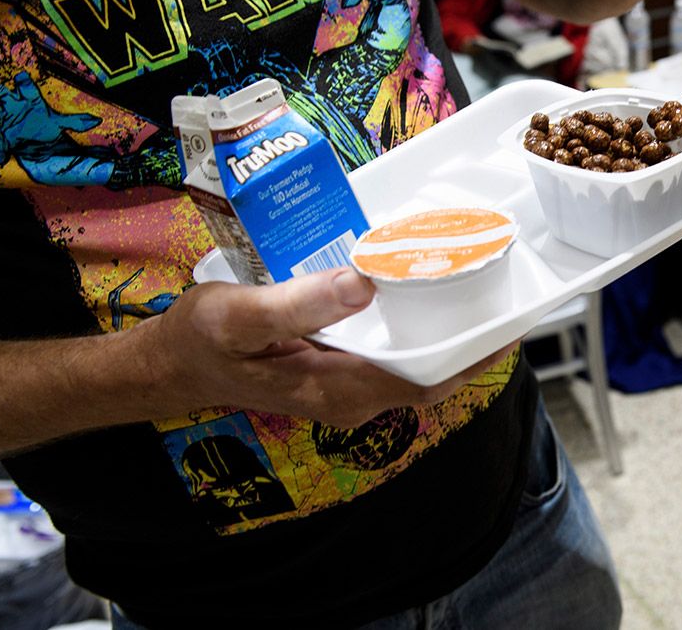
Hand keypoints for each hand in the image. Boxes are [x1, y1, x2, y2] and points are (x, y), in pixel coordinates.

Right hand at [138, 268, 518, 427]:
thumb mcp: (240, 317)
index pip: (428, 381)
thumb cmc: (201, 342)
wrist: (171, 363)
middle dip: (469, 340)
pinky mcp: (339, 370)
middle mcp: (352, 396)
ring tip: (474, 283)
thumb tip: (362, 285)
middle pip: (430, 373)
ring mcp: (347, 386)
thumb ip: (299, 305)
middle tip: (500, 290)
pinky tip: (419, 290)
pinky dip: (413, 326)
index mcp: (339, 391)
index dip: (474, 357)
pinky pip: (391, 352)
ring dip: (444, 332)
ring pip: (413, 362)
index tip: (510, 326)